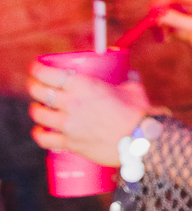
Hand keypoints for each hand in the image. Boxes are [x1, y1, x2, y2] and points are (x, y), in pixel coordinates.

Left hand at [29, 62, 149, 166]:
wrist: (140, 141)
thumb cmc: (138, 113)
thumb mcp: (132, 89)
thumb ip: (126, 80)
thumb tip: (129, 75)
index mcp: (84, 85)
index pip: (49, 74)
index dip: (37, 69)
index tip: (35, 67)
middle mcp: (71, 103)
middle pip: (39, 92)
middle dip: (33, 86)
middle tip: (34, 85)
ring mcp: (69, 124)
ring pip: (39, 115)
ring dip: (35, 109)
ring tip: (38, 107)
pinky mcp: (70, 143)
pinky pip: (45, 139)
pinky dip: (39, 134)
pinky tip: (39, 131)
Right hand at [151, 0, 191, 76]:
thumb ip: (175, 19)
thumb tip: (157, 14)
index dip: (165, 0)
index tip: (152, 8)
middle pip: (175, 6)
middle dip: (163, 14)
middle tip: (151, 23)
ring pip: (174, 19)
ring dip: (164, 26)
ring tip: (159, 35)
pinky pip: (176, 30)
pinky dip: (169, 34)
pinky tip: (164, 39)